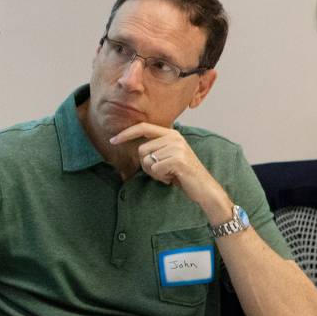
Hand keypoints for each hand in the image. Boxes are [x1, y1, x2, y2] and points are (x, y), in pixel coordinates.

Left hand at [110, 122, 230, 217]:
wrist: (204, 187)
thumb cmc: (182, 173)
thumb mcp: (168, 156)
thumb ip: (155, 148)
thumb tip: (134, 146)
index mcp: (172, 134)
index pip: (143, 127)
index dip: (126, 133)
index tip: (113, 140)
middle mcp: (174, 138)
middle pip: (141, 150)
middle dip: (146, 165)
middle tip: (162, 171)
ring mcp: (177, 148)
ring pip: (146, 161)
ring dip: (154, 172)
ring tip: (169, 174)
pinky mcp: (177, 160)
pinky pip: (154, 169)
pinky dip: (160, 177)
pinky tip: (172, 178)